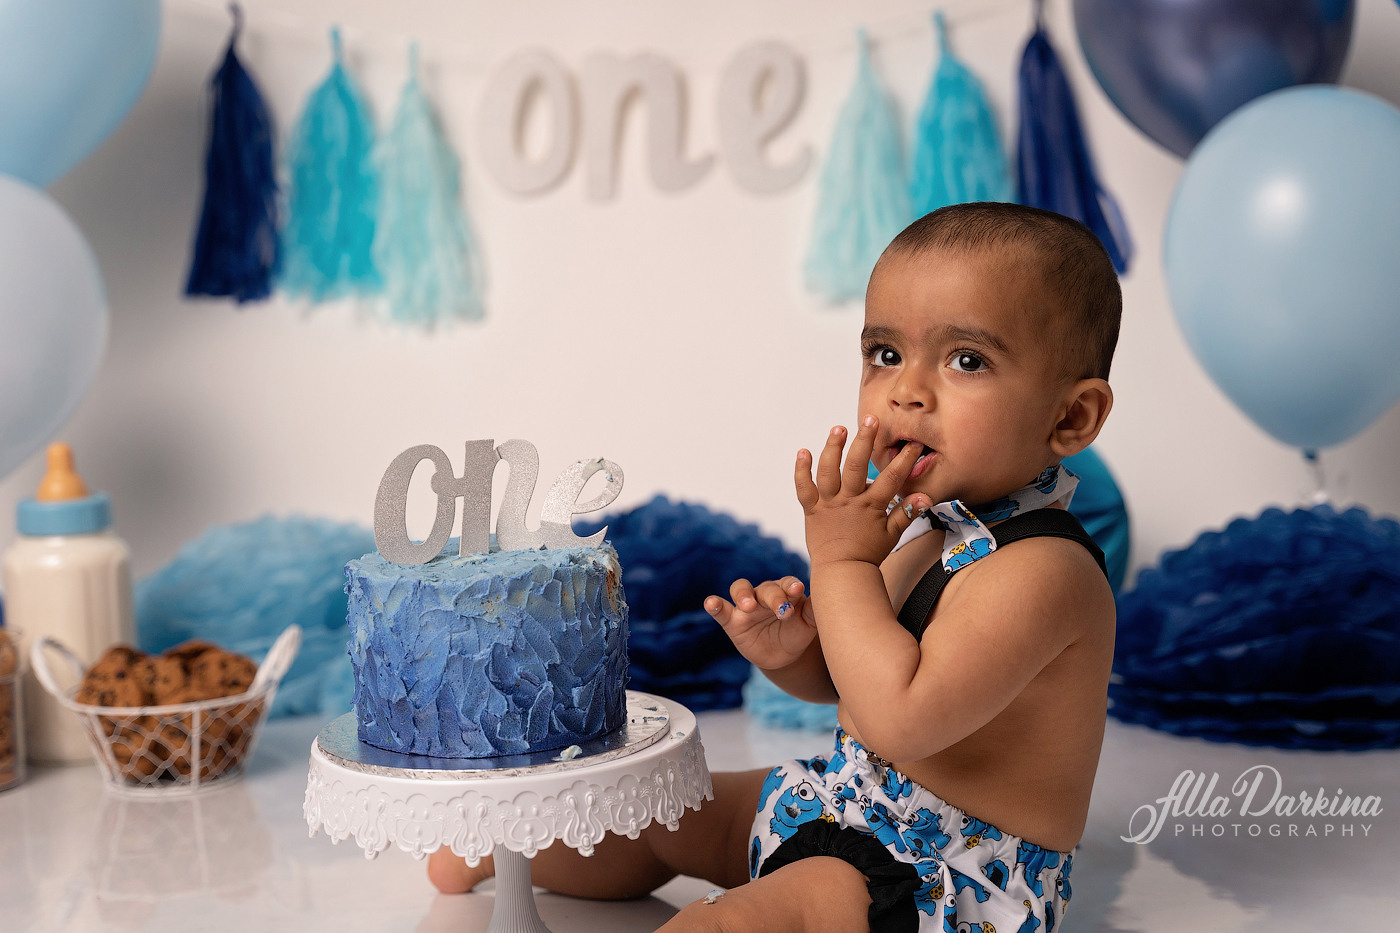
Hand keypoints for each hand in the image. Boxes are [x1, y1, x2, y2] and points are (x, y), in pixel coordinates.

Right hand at [705, 576, 815, 670]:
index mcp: (786, 591)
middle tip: (782, 611)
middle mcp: (765, 594)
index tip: (798, 590)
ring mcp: (747, 606)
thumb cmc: (798, 632)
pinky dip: (714, 605)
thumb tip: (824, 599)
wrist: (783, 655)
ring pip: (741, 589)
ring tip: (748, 605)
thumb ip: (814, 610)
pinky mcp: (732, 621)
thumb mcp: (809, 624)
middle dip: (774, 598)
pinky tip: (711, 603)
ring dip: (743, 595)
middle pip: (766, 588)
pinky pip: (722, 610)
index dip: (791, 586)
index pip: (787, 584)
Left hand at [795, 416, 931, 567]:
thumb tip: (925, 497)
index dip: (903, 460)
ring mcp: (828, 504)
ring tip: (839, 428)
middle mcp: (848, 501)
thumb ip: (907, 513)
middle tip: (871, 419)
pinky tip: (803, 451)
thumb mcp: (892, 535)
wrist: (841, 572)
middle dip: (865, 440)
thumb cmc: (868, 553)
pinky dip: (801, 469)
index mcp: (870, 507)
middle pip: (856, 466)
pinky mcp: (811, 510)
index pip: (891, 478)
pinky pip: (803, 488)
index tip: (913, 443)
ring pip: (828, 471)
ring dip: (833, 448)